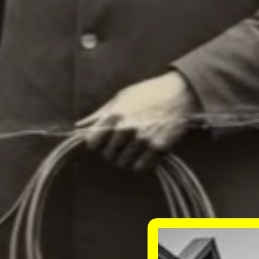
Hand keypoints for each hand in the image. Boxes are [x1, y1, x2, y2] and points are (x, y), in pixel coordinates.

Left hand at [76, 71, 196, 171]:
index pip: (92, 141)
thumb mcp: (121, 97)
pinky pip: (140, 166)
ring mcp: (142, 139)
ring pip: (122, 163)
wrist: (179, 92)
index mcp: (114, 115)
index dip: (95, 143)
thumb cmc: (148, 92)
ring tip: (134, 147)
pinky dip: (141, 162)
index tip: (101, 142)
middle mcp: (126, 129)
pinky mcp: (158, 147)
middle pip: (107, 154)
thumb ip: (100, 114)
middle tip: (122, 143)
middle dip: (112, 150)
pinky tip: (145, 152)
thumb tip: (79, 126)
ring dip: (126, 158)